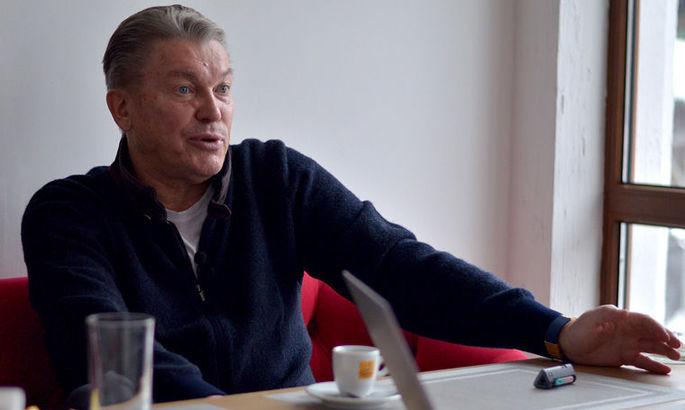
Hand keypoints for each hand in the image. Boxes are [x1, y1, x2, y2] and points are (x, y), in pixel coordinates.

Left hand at [558, 305, 681, 373]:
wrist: (568, 343)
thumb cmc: (579, 329)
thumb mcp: (591, 320)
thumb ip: (606, 318)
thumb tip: (621, 315)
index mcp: (621, 318)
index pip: (644, 321)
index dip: (656, 327)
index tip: (665, 335)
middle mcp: (627, 330)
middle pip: (651, 333)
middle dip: (665, 338)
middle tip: (677, 346)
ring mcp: (627, 343)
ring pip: (650, 346)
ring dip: (663, 350)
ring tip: (675, 356)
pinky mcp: (624, 356)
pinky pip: (642, 360)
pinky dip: (653, 364)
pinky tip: (664, 369)